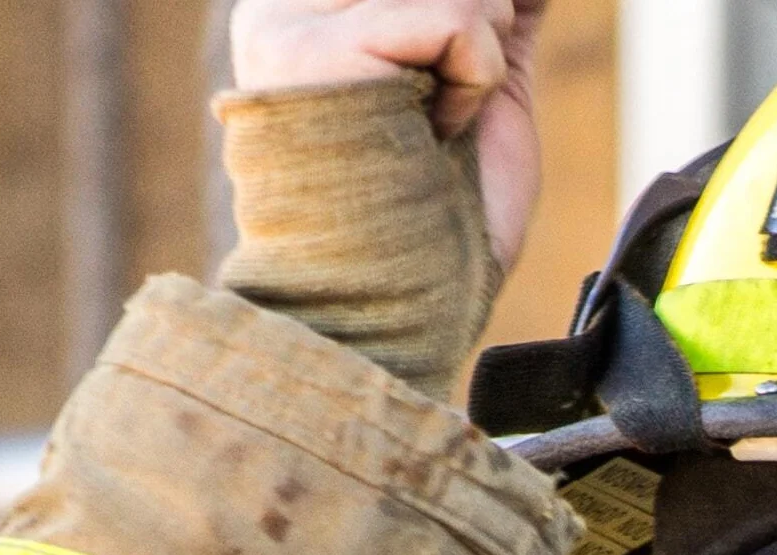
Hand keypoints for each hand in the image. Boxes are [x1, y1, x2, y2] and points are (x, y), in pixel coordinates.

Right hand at [229, 0, 549, 271]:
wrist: (405, 303)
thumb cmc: (443, 219)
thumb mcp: (479, 87)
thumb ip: (489, 16)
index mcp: (317, 9)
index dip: (474, 13)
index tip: (467, 60)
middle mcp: (287, 4)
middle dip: (480, 29)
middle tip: (448, 110)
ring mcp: (293, 20)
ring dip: (480, 63)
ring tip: (435, 125)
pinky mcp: (315, 47)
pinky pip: (457, 22)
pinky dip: (475, 85)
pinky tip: (436, 131)